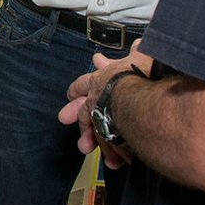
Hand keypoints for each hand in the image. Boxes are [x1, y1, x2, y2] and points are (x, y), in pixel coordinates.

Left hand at [58, 40, 151, 167]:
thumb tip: (138, 42)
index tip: (70, 95)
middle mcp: (97, 101)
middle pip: (82, 110)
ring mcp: (103, 121)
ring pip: (95, 132)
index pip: (83, 83)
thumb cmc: (141, 73)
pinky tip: (118, 161)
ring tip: (89, 150)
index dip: (77, 89)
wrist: (142, 97)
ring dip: (94, 140)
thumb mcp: (142, 56)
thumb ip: (139, 51)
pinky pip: (112, 146)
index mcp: (101, 80)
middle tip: (62, 119)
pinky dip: (115, 153)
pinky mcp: (114, 138)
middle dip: (74, 115)